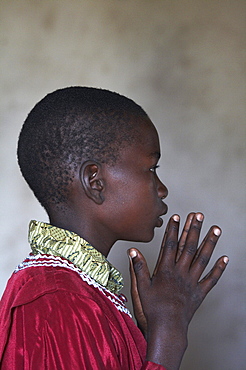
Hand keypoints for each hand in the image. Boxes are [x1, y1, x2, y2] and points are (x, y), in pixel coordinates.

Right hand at [128, 213, 227, 368]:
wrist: (167, 328)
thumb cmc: (152, 308)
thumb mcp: (141, 287)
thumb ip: (138, 267)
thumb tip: (133, 250)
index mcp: (166, 270)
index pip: (170, 244)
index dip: (174, 229)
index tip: (177, 216)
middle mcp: (181, 272)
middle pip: (189, 246)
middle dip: (194, 229)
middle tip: (200, 215)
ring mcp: (192, 282)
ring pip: (203, 258)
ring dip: (210, 243)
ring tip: (216, 229)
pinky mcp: (200, 292)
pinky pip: (211, 279)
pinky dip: (219, 268)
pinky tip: (225, 258)